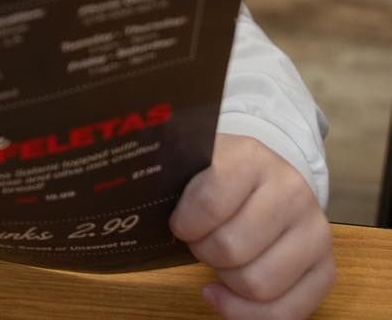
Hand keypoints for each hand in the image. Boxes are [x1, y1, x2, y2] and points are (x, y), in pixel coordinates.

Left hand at [171, 134, 334, 319]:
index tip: (178, 224)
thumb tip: (135, 201)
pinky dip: (246, 313)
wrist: (269, 173)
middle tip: (196, 243)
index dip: (186, 223)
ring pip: (258, 284)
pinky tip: (222, 296)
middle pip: (232, 249)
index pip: (210, 203)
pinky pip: (287, 313)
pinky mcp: (326, 267)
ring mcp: (314, 231)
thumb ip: (172, 177)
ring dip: (226, 281)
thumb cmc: (219, 173)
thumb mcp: (196, 161)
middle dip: (203, 253)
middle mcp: (290, 191)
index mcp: (251, 157)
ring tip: (216, 262)